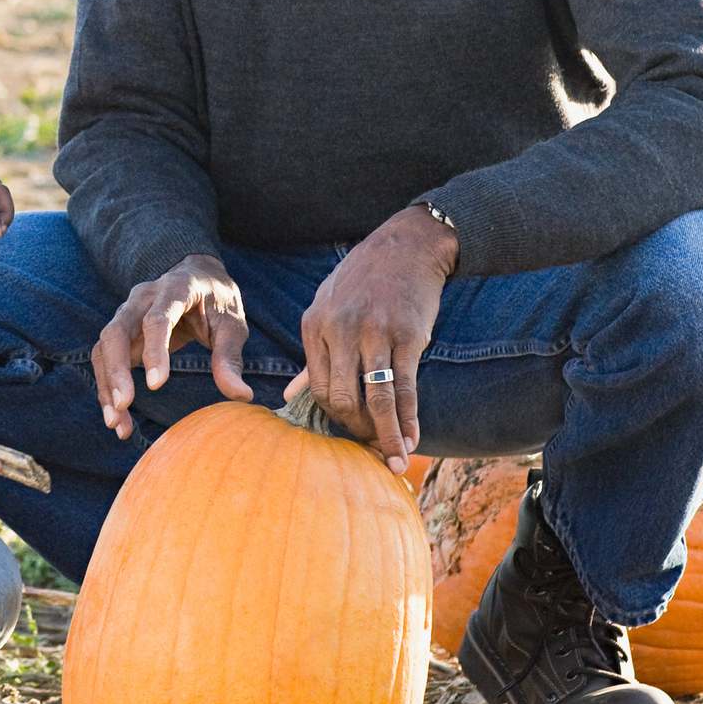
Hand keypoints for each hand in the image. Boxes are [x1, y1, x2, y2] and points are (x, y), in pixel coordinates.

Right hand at [92, 255, 248, 441]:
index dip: (154, 350)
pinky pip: (104, 359)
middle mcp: (142, 299)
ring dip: (106, 385)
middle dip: (116, 370)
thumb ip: (230, 358)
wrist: (195, 275)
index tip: (156, 385)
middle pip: (117, 332)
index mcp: (175, 289)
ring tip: (117, 423)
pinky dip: (106, 388)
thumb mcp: (232, 325)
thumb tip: (242, 396)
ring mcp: (126, 313)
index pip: (157, 319)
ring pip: (104, 348)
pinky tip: (117, 416)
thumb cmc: (216, 301)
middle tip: (124, 405)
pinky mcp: (121, 332)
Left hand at [281, 203, 457, 472]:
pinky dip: (409, 418)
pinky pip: (405, 388)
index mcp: (314, 325)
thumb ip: (313, 354)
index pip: (316, 388)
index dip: (333, 418)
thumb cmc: (364, 279)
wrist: (408, 245)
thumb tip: (290, 396)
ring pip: (375, 399)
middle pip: (341, 399)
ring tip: (397, 458)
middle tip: (374, 447)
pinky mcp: (407, 336)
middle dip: (357, 430)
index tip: (350, 432)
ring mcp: (374, 333)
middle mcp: (339, 331)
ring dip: (386, 435)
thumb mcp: (328, 306)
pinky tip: (413, 436)